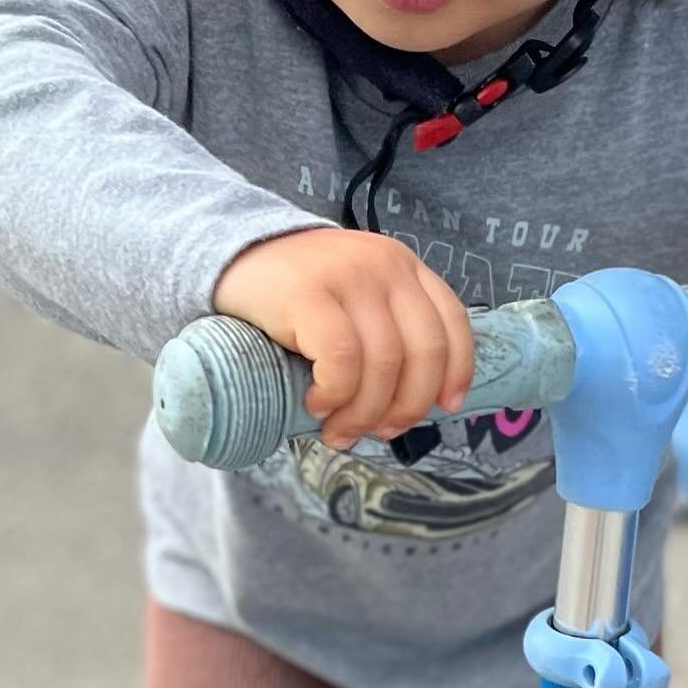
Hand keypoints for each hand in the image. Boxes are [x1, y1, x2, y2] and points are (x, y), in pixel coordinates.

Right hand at [213, 228, 474, 449]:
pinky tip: (317, 403)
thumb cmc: (297, 296)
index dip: (456, 371)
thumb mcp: (355, 300)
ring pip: (383, 363)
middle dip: (408, 405)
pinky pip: (342, 359)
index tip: (445, 408)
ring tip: (339, 431)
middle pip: (424, 352)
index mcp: (404, 267)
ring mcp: (348, 275)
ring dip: (365, 412)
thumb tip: (408, 405)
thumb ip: (385, 331)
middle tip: (382, 432)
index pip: (452, 322)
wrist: (230, 256)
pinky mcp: (308, 293)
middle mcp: (385, 265)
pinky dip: (336, 394)